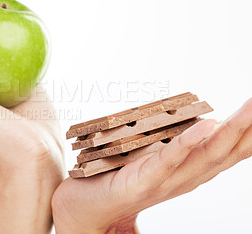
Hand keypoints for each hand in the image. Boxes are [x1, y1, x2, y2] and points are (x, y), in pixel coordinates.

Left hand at [52, 99, 251, 233]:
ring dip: (231, 131)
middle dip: (249, 127)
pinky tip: (206, 126)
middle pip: (225, 152)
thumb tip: (186, 124)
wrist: (83, 210)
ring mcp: (164, 182)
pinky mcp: (141, 182)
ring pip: (204, 156)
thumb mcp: (150, 160)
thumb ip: (169, 147)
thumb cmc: (115, 180)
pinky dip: (187, 144)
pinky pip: (167, 162)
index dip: (248, 132)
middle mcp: (183, 178)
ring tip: (251, 108)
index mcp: (187, 172)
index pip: (226, 150)